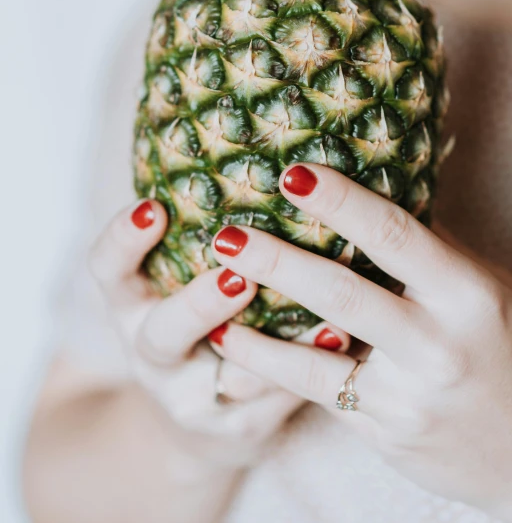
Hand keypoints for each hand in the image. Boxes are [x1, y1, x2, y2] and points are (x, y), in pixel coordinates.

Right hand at [87, 200, 347, 469]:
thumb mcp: (176, 277)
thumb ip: (197, 229)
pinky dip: (307, 366)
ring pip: (226, 376)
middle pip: (160, 334)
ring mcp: (193, 398)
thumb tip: (247, 143)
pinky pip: (275, 400)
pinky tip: (343, 337)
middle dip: (196, 304)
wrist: (199, 417)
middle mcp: (152, 353)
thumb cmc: (197, 318)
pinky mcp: (238, 430)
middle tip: (237, 270)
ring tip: (320, 315)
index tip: (152, 207)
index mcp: (133, 304)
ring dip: (268, 346)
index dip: (121, 242)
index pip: (107, 271)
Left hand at [209, 164, 511, 520]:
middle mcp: (437, 345)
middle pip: (342, 293)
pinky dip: (265, 363)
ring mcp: (408, 396)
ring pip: (315, 350)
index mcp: (466, 293)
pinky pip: (314, 390)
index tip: (293, 172)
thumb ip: (425, 249)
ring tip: (212, 280)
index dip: (341, 201)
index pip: (394, 234)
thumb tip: (370, 188)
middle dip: (278, 260)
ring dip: (255, 316)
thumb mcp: (482, 288)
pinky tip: (229, 340)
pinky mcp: (384, 431)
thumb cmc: (507, 347)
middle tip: (227, 231)